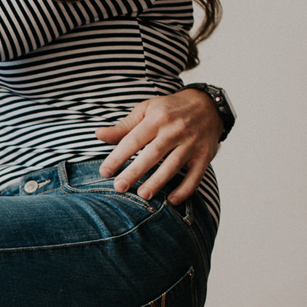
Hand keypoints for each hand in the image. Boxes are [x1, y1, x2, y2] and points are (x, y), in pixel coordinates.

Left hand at [96, 88, 220, 203]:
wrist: (208, 105)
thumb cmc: (171, 109)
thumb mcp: (146, 110)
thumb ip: (124, 126)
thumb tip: (99, 135)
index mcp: (157, 118)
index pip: (134, 140)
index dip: (118, 156)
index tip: (104, 171)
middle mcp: (175, 130)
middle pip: (152, 154)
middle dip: (135, 172)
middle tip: (119, 187)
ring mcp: (191, 144)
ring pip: (173, 165)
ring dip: (158, 182)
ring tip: (143, 195)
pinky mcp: (204, 156)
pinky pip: (195, 176)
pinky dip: (185, 190)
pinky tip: (172, 200)